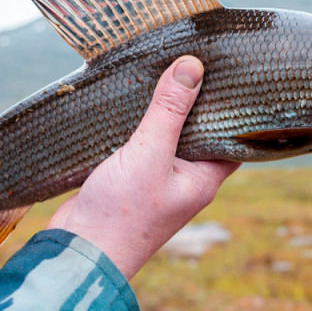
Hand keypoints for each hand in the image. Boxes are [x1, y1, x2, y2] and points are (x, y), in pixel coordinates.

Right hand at [48, 56, 240, 278]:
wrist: (78, 252)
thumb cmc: (121, 214)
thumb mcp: (149, 154)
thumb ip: (169, 111)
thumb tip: (193, 66)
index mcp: (204, 178)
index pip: (232, 136)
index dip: (233, 106)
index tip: (232, 71)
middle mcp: (186, 179)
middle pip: (199, 131)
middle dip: (195, 100)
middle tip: (196, 57)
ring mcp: (158, 179)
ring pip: (168, 135)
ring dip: (164, 109)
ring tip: (165, 65)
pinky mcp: (131, 176)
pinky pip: (143, 142)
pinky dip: (140, 122)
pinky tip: (132, 96)